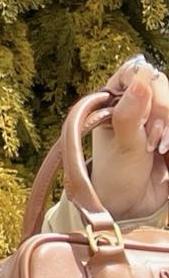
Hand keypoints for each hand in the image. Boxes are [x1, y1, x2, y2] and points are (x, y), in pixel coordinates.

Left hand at [91, 57, 168, 221]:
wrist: (129, 205)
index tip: (143, 119)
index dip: (146, 90)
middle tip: (152, 141)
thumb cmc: (115, 176)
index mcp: (115, 100)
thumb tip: (141, 80)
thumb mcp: (123, 145)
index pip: (136, 71)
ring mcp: (155, 116)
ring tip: (158, 149)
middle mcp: (135, 103)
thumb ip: (130, 113)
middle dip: (162, 112)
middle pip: (161, 84)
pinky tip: (167, 150)